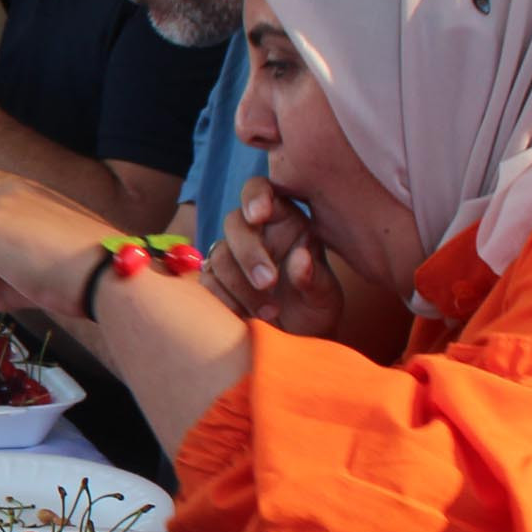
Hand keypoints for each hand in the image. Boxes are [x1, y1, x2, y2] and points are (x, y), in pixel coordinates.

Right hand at [199, 178, 346, 336]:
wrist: (298, 340)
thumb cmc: (316, 310)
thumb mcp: (325, 297)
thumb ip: (314, 278)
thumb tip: (300, 259)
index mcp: (287, 221)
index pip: (263, 191)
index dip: (255, 197)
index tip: (258, 215)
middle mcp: (257, 233)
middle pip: (234, 223)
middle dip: (248, 253)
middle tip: (268, 283)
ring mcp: (232, 256)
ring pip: (219, 255)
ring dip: (240, 285)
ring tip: (270, 313)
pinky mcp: (216, 281)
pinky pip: (207, 282)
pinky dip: (224, 299)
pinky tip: (246, 316)